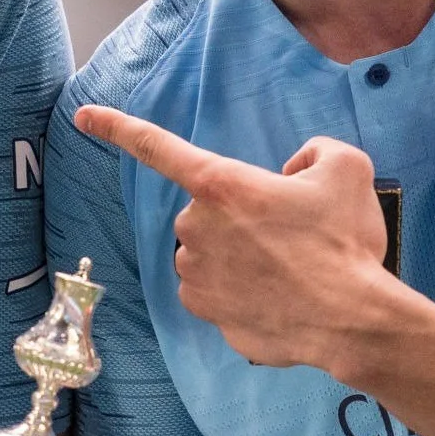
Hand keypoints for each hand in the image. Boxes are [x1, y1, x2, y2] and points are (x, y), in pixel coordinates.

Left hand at [75, 106, 402, 380]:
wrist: (351, 319)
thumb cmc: (345, 242)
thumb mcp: (345, 168)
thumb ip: (312, 151)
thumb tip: (290, 172)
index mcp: (222, 184)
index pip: (157, 146)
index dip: (117, 127)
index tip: (83, 116)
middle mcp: (196, 227)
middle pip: (206, 211)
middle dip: (237, 217)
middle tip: (288, 234)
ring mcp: (195, 273)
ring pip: (207, 252)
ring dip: (236, 254)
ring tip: (287, 267)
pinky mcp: (204, 311)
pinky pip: (212, 290)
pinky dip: (237, 290)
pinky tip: (273, 295)